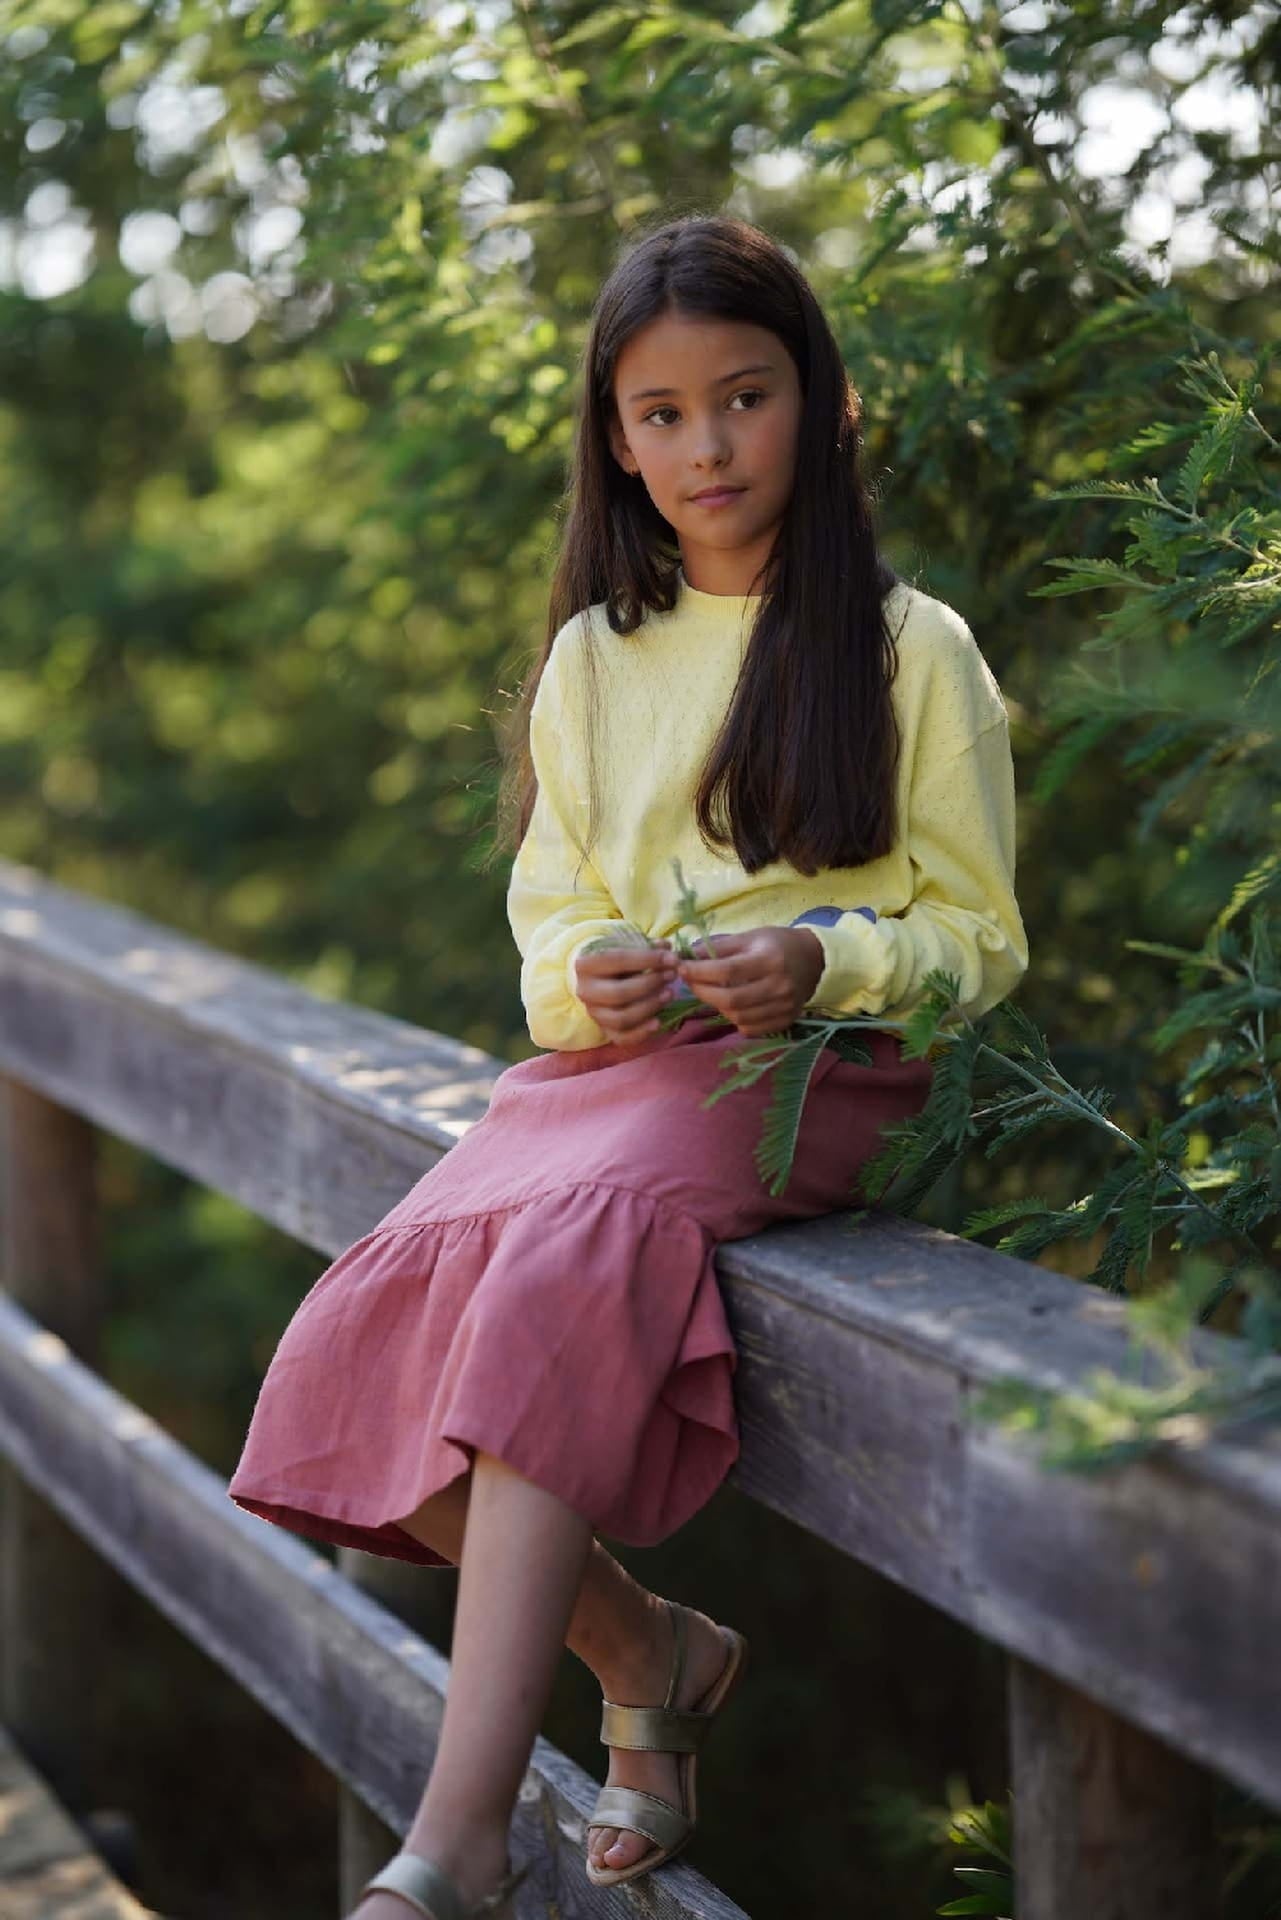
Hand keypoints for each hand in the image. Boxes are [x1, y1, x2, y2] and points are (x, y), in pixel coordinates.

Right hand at [573, 937, 680, 1046]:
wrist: (598, 979)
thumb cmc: (615, 959)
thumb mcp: (627, 946)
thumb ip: (647, 946)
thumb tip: (667, 947)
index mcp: (586, 964)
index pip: (617, 960)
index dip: (648, 959)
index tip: (672, 958)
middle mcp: (585, 991)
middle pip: (620, 993)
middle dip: (651, 984)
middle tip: (672, 975)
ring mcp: (594, 1013)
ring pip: (622, 1018)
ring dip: (650, 1006)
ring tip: (669, 993)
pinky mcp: (605, 1030)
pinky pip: (622, 1038)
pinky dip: (641, 1033)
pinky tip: (658, 1022)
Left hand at [675, 926, 823, 1037]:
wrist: (814, 960)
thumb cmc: (778, 944)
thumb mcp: (750, 937)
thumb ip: (719, 947)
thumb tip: (687, 956)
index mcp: (770, 960)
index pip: (727, 971)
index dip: (699, 972)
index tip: (682, 968)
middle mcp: (779, 986)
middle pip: (731, 999)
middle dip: (702, 992)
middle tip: (690, 983)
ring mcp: (784, 1007)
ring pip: (738, 1017)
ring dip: (717, 1006)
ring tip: (710, 992)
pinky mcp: (785, 1021)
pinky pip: (751, 1028)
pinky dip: (735, 1019)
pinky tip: (732, 1006)